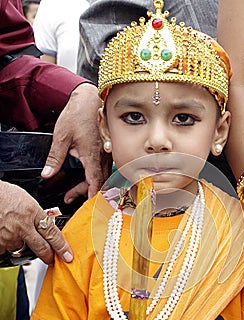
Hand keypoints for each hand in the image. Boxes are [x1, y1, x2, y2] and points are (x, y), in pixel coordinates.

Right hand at [0, 181, 72, 264]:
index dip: (62, 247)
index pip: (52, 234)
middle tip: (51, 260)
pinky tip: (3, 234)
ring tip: (14, 232)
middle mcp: (22, 226)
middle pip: (42, 248)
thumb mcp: (25, 200)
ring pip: (21, 249)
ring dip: (21, 245)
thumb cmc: (2, 194)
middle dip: (49, 256)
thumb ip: (35, 214)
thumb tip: (44, 226)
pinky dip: (5, 245)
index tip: (68, 256)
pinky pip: (5, 250)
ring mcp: (9, 237)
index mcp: (32, 213)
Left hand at [41, 83, 110, 199]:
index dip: (93, 196)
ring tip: (72, 192)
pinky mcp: (107, 151)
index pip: (95, 182)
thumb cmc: (78, 114)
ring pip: (101, 177)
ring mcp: (107, 154)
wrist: (90, 99)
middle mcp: (103, 157)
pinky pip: (103, 169)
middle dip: (85, 193)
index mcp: (93, 156)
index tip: (90, 208)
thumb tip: (47, 175)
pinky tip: (85, 178)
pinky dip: (94, 177)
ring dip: (88, 186)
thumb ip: (55, 158)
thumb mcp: (61, 137)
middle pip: (98, 183)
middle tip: (68, 198)